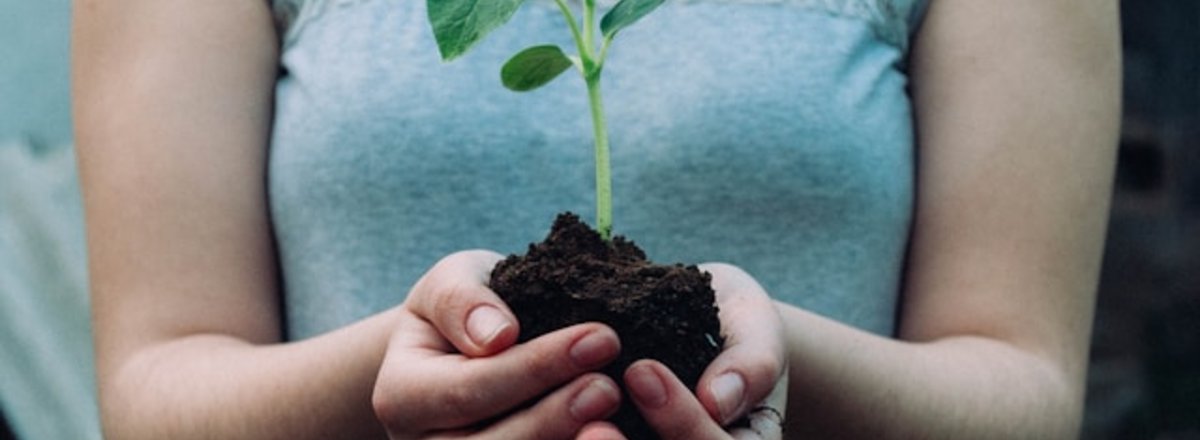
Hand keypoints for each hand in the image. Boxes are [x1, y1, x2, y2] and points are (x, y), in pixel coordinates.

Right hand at [372, 250, 623, 438]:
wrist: (463, 348)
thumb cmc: (463, 309)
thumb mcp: (452, 282)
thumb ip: (461, 301)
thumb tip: (496, 335)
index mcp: (400, 396)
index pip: (469, 390)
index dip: (536, 368)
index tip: (600, 337)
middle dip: (554, 417)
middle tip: (609, 387)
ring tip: (612, 418)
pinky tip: (609, 435)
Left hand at [577, 263, 787, 439]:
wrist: (700, 327)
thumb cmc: (734, 326)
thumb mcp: (755, 328)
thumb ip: (753, 362)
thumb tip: (719, 401)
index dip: (684, 424)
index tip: (642, 371)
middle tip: (594, 428)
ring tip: (574, 432)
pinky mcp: (616, 439)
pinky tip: (542, 433)